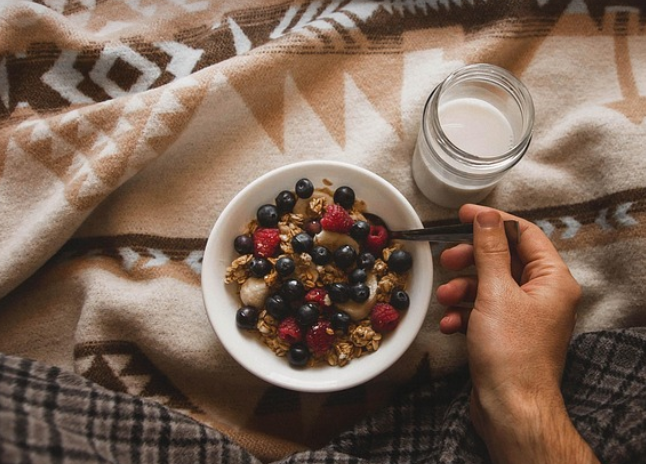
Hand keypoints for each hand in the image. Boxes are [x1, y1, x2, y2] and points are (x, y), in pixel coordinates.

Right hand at [436, 204, 597, 463]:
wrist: (510, 408)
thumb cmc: (511, 353)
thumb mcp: (496, 292)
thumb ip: (490, 250)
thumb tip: (486, 216)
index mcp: (552, 279)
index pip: (525, 234)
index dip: (493, 221)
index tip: (463, 215)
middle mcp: (543, 294)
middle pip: (504, 259)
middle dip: (471, 260)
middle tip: (447, 259)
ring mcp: (525, 315)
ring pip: (490, 285)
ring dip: (463, 288)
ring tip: (445, 298)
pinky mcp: (508, 333)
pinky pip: (485, 310)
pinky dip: (466, 312)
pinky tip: (451, 324)